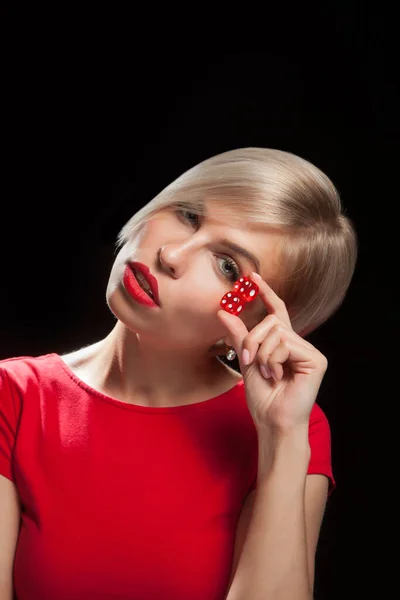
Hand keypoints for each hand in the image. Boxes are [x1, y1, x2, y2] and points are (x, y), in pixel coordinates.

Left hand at [217, 273, 327, 431]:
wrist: (272, 422)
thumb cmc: (263, 398)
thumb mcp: (246, 362)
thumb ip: (239, 337)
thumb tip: (223, 311)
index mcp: (284, 344)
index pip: (277, 311)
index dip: (266, 293)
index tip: (253, 277)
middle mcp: (299, 344)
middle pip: (272, 321)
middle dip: (253, 340)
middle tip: (249, 361)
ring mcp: (309, 351)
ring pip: (276, 332)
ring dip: (262, 354)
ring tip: (266, 373)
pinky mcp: (315, 360)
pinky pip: (285, 345)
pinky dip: (273, 360)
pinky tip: (277, 376)